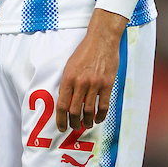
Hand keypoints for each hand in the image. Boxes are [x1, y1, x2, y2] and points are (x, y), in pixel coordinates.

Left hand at [56, 9, 127, 131]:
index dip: (61, 120)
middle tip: (75, 127)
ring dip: (87, 122)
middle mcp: (80, 83)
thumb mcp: (70, 65)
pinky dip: (101, 115)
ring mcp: (94, 84)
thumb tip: (66, 100)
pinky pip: (103, 105)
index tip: (62, 127)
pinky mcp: (107, 84)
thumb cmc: (85, 51)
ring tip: (87, 125)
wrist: (102, 40)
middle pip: (74, 111)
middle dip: (74, 123)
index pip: (62, 105)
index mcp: (68, 78)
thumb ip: (68, 83)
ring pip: (89, 111)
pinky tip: (98, 118)